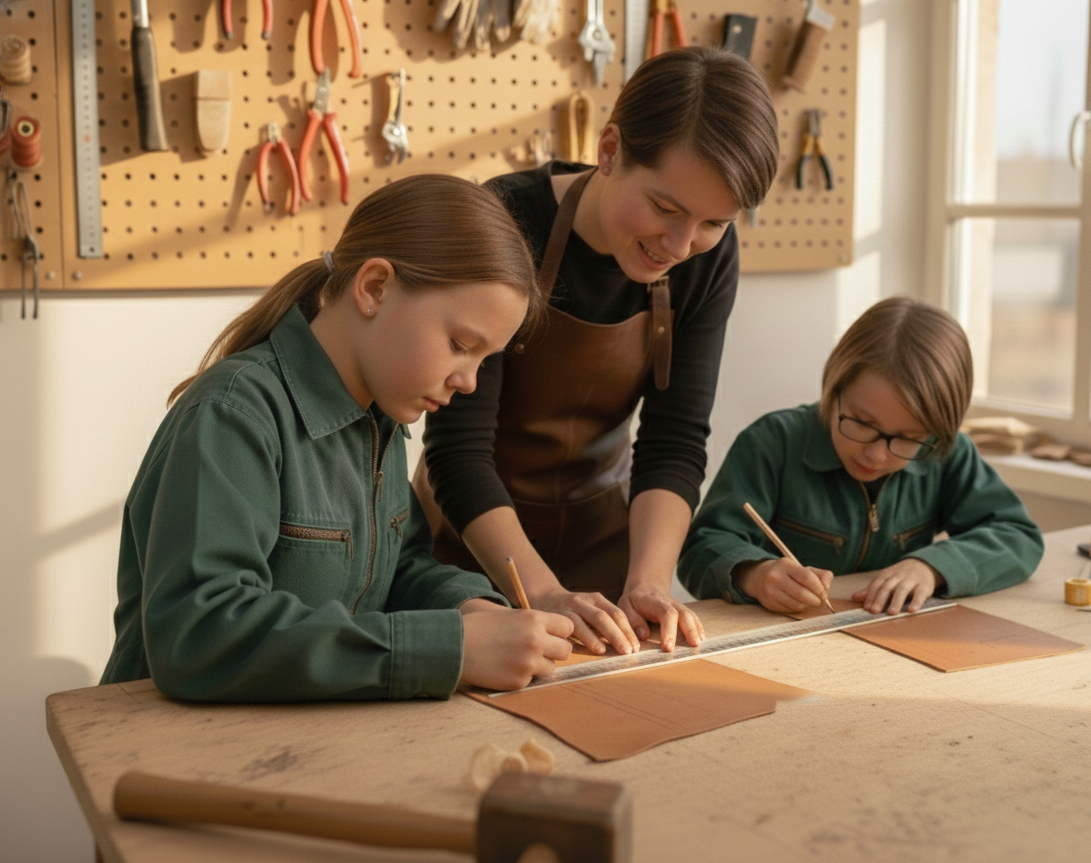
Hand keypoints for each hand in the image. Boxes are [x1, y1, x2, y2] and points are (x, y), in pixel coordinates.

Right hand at [458, 601, 573, 690]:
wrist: (455, 646)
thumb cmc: (481, 628)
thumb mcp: (511, 615)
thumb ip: (534, 624)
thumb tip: (556, 634)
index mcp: (534, 619)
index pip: (567, 627)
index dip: (559, 633)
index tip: (550, 636)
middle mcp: (536, 640)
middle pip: (565, 651)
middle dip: (554, 651)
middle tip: (538, 651)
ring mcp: (529, 662)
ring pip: (551, 668)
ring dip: (539, 665)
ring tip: (517, 659)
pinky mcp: (519, 681)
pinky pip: (532, 680)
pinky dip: (522, 676)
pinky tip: (505, 668)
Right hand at [530, 589, 640, 655]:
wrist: (544, 597)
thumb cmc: (573, 611)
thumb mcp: (590, 611)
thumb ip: (605, 623)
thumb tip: (628, 644)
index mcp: (597, 599)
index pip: (617, 614)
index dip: (627, 630)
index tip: (636, 648)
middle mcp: (584, 600)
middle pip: (605, 617)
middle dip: (618, 635)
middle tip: (627, 652)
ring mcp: (570, 606)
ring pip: (587, 620)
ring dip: (597, 637)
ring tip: (606, 651)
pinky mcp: (556, 614)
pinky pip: (569, 626)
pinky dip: (580, 637)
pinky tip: (584, 647)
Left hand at [617, 587, 703, 651]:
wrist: (645, 586)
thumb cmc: (634, 601)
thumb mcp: (625, 606)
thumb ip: (633, 620)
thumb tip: (644, 635)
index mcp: (653, 602)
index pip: (666, 613)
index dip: (669, 630)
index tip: (668, 647)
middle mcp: (669, 603)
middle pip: (683, 613)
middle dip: (689, 629)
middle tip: (693, 645)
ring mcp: (678, 606)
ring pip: (690, 615)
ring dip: (696, 629)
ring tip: (698, 643)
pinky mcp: (682, 611)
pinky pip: (693, 617)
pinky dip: (698, 627)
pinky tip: (701, 638)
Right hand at [734, 558, 833, 613]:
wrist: (758, 577)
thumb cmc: (786, 573)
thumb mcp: (801, 568)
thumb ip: (820, 575)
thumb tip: (827, 587)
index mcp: (785, 565)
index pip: (807, 578)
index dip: (819, 588)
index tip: (824, 593)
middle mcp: (775, 577)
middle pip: (802, 593)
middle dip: (815, 600)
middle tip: (819, 600)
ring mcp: (770, 591)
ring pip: (797, 604)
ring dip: (807, 605)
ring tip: (807, 601)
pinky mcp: (768, 603)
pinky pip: (789, 610)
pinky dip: (797, 608)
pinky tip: (796, 602)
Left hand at [852, 559, 944, 614]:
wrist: (923, 565)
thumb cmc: (900, 576)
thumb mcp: (886, 580)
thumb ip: (872, 590)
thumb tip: (854, 598)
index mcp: (887, 574)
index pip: (877, 585)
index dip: (871, 595)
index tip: (866, 607)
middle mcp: (898, 576)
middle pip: (888, 587)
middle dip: (880, 599)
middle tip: (875, 611)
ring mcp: (912, 580)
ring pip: (902, 589)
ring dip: (896, 601)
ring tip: (891, 613)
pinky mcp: (924, 586)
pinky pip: (920, 593)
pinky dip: (917, 602)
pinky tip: (912, 610)